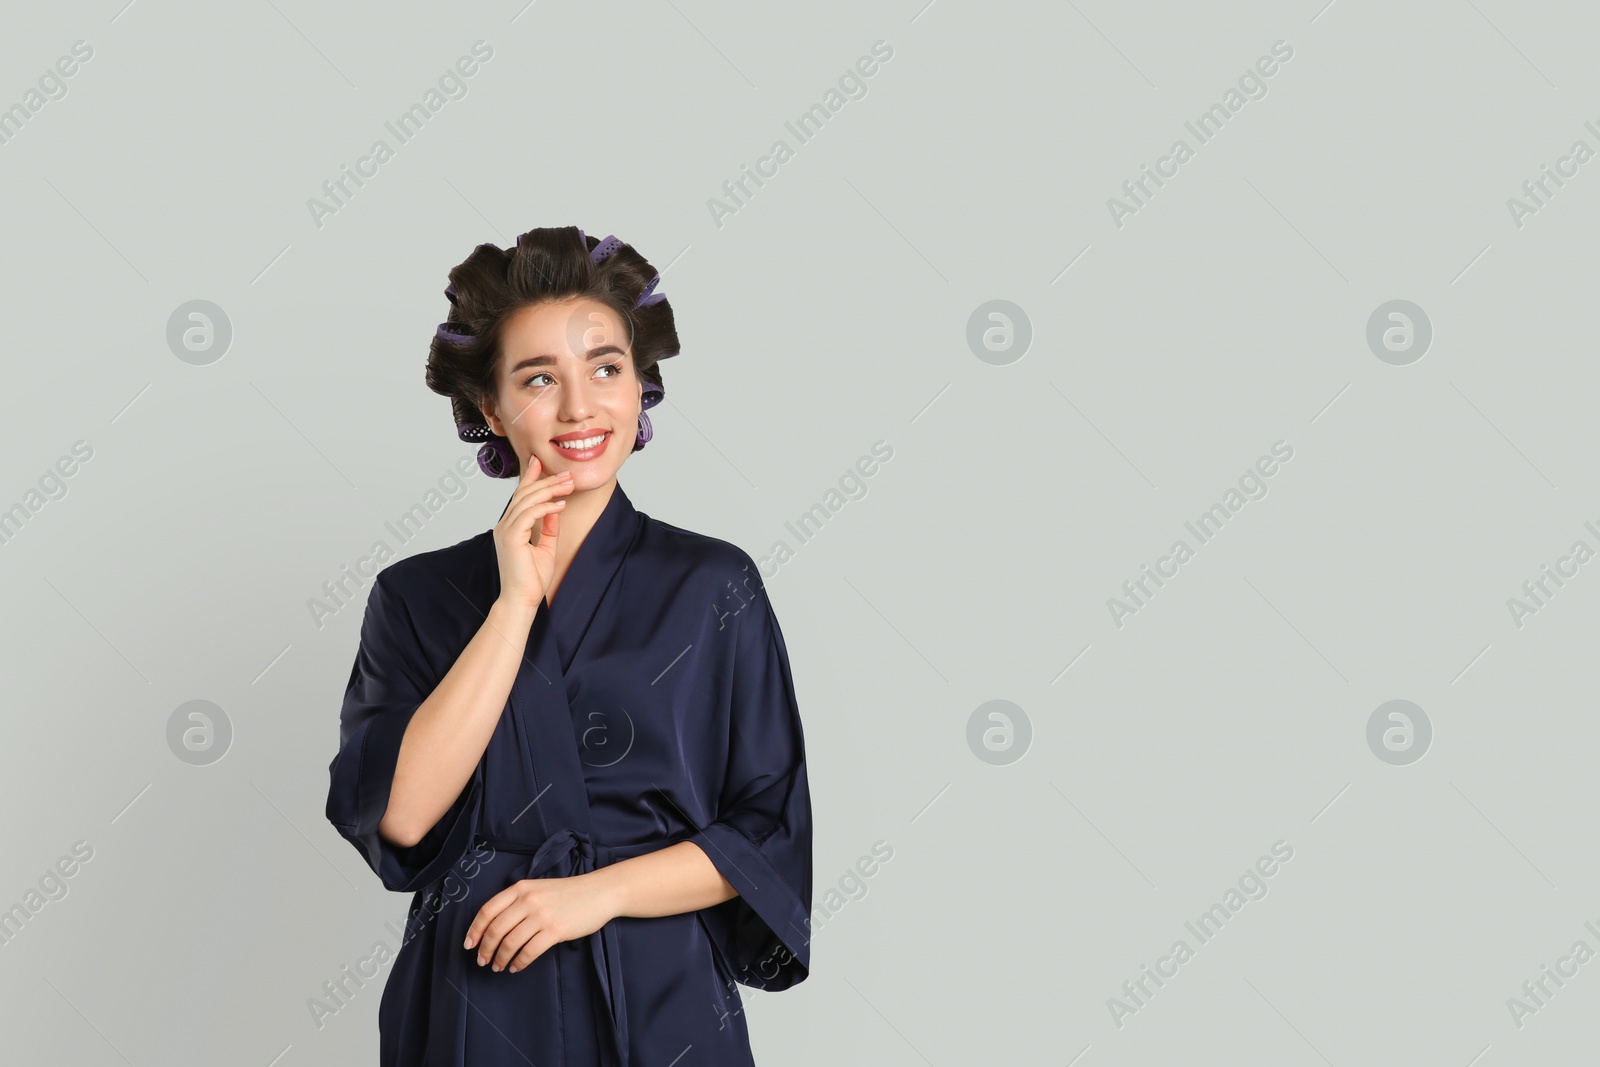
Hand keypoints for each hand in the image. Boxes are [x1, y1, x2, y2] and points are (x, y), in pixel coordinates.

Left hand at [463, 873, 619, 972]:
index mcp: (521, 888)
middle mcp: (528, 900)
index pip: (488, 910)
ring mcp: (541, 915)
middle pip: (495, 929)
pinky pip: (529, 951)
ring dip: (501, 958)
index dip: (475, 930)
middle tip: (483, 961)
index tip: (469, 945)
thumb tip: (495, 926)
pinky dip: (519, 962)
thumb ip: (518, 901)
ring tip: (499, 967)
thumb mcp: (539, 889)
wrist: (599, 892)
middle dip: (485, 949)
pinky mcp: (555, 930)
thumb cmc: (568, 893)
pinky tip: (516, 966)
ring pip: (510, 942)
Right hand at [493, 451, 573, 610]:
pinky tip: (560, 505)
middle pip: (524, 494)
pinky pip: (529, 514)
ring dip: (549, 490)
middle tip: (567, 475)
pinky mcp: (511, 537)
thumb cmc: (531, 579)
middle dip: (546, 481)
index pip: (520, 496)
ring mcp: (505, 530)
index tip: (540, 462)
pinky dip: (546, 507)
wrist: (522, 600)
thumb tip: (554, 509)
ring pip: (527, 501)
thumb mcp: (546, 547)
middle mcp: (505, 526)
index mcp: (510, 527)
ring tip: (568, 486)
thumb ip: (549, 528)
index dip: (530, 477)